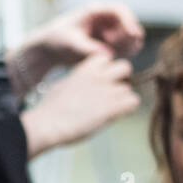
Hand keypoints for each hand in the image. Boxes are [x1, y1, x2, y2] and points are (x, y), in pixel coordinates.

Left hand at [10, 2, 144, 91]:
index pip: (120, 10)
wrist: (50, 49)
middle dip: (128, 38)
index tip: (133, 34)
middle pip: (128, 25)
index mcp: (95, 11)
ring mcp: (108, 32)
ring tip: (109, 56)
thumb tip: (108, 54)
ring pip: (128, 38)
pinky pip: (123, 49)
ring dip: (126, 47)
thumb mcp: (70, 42)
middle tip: (119, 51)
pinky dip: (123, 54)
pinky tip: (110, 60)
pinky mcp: (109, 45)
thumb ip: (88, 48)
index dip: (129, 21)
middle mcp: (105, 20)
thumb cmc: (57, 40)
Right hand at [20, 52, 139, 156]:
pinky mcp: (113, 107)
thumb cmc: (50, 109)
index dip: (107, 69)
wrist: (48, 124)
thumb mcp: (62, 86)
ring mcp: (107, 91)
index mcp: (85, 69)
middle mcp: (99, 77)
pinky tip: (116, 115)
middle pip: (125, 67)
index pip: (106, 57)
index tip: (101, 80)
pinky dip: (128, 109)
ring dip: (122, 98)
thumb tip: (81, 84)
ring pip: (129, 88)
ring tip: (111, 109)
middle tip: (113, 92)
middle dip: (122, 79)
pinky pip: (134, 101)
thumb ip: (77, 80)